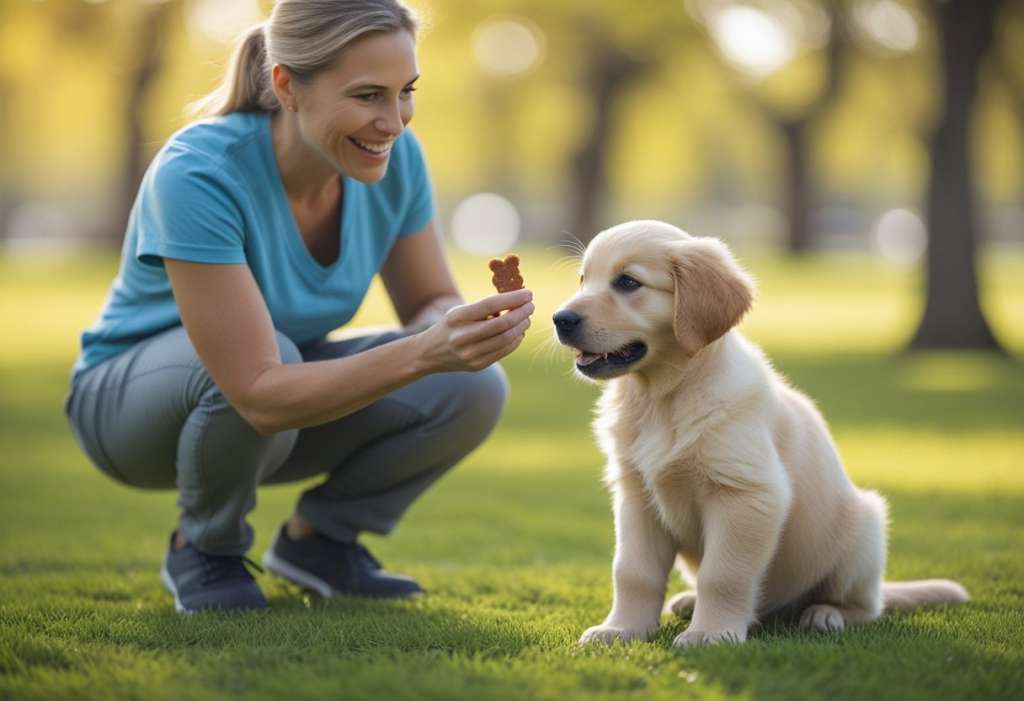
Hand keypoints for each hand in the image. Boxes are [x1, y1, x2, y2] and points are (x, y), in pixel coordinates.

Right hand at [415, 289, 533, 372]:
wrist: (429, 353)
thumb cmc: (450, 326)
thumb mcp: (460, 312)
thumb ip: (485, 308)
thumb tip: (516, 301)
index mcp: (457, 317)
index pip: (491, 304)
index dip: (513, 298)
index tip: (528, 294)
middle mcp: (463, 336)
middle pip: (502, 324)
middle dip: (522, 313)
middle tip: (531, 306)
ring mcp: (470, 354)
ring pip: (506, 339)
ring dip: (521, 327)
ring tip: (526, 318)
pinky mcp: (477, 365)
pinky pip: (504, 352)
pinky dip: (515, 340)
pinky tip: (519, 333)